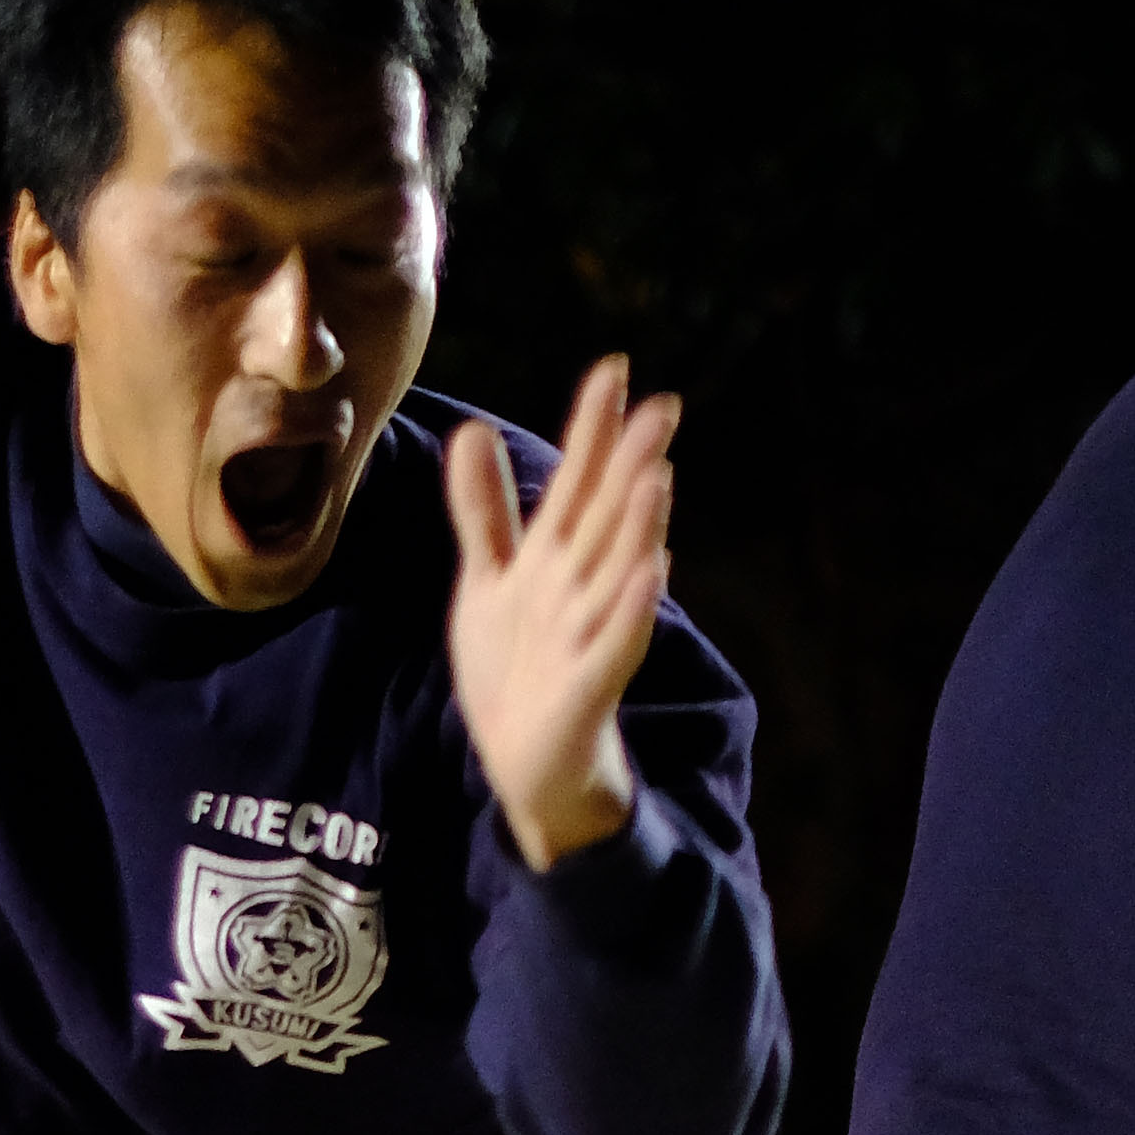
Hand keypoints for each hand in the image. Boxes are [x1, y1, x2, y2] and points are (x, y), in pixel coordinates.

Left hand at [445, 355, 679, 873]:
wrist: (525, 765)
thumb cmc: (516, 672)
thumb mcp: (488, 582)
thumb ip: (484, 511)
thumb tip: (471, 430)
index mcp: (553, 560)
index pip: (578, 483)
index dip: (594, 428)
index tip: (614, 368)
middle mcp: (578, 589)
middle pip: (607, 517)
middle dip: (632, 464)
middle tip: (664, 407)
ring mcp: (588, 637)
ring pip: (619, 573)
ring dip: (640, 527)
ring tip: (660, 476)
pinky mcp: (589, 688)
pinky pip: (616, 645)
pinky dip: (633, 610)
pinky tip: (653, 571)